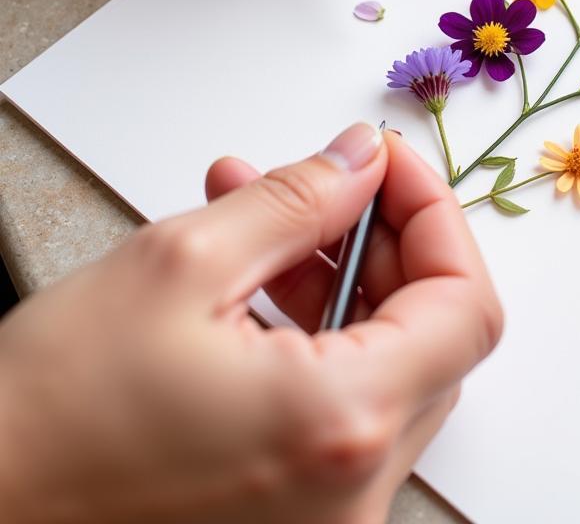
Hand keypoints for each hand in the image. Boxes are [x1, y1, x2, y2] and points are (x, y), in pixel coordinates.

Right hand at [0, 125, 501, 523]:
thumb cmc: (45, 419)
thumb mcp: (182, 265)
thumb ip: (300, 198)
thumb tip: (363, 160)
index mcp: (342, 424)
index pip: (465, 303)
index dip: (434, 214)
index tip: (389, 165)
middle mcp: (352, 491)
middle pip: (431, 332)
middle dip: (382, 238)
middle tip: (331, 183)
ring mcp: (327, 516)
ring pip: (384, 363)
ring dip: (337, 276)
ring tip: (264, 213)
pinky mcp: (294, 518)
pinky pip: (339, 403)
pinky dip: (313, 331)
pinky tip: (254, 277)